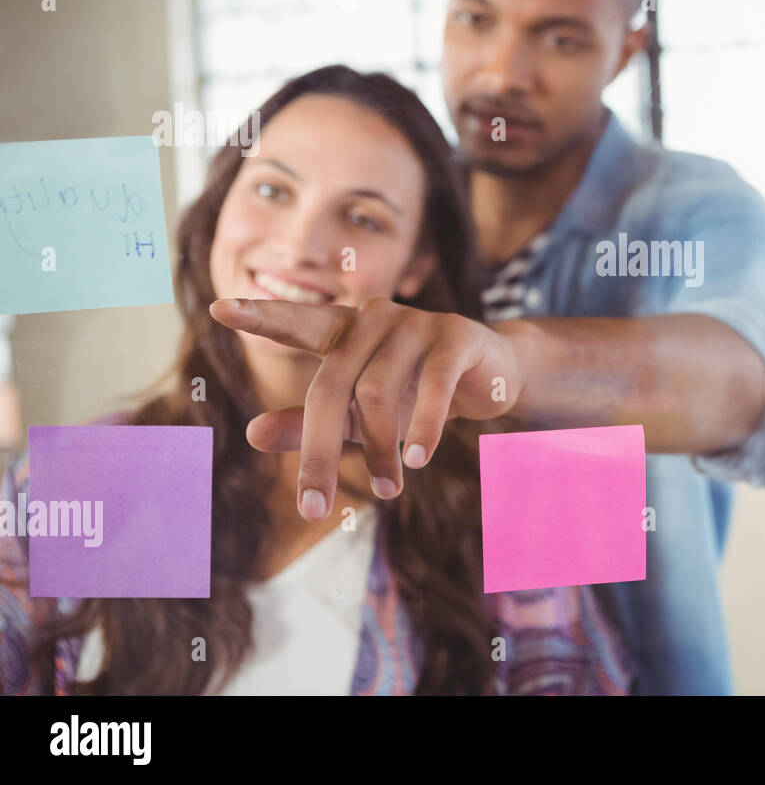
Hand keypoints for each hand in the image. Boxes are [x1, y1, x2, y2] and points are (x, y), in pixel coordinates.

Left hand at [210, 297, 523, 520]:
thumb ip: (308, 423)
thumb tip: (251, 434)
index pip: (298, 322)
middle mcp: (373, 319)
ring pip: (378, 393)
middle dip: (318, 453)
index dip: (261, 315)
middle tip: (313, 510)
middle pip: (331, 387)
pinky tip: (417, 459)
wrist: (491, 374)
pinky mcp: (455, 336)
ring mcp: (415, 324)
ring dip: (379, 451)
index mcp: (344, 331)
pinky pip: (432, 387)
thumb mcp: (358, 414)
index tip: (218, 309)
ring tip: (388, 490)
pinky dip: (422, 428)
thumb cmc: (413, 391)